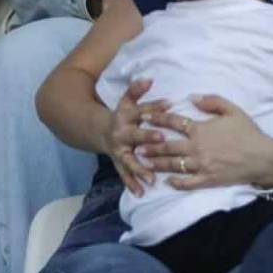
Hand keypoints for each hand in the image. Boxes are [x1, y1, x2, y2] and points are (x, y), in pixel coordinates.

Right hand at [101, 79, 169, 197]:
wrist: (103, 132)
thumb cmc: (124, 116)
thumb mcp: (127, 101)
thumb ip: (137, 90)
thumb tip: (149, 79)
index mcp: (126, 116)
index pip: (141, 110)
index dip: (154, 106)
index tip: (169, 103)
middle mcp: (121, 134)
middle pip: (135, 136)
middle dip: (148, 137)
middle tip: (162, 139)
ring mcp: (119, 151)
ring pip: (130, 160)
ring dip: (140, 168)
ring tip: (152, 177)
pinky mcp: (119, 164)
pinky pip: (125, 175)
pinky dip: (132, 184)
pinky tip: (142, 192)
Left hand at [136, 95, 272, 191]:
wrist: (263, 158)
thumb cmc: (248, 132)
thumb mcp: (232, 110)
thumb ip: (211, 101)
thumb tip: (191, 98)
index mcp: (201, 129)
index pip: (174, 122)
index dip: (158, 118)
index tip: (144, 116)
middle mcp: (197, 148)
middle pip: (167, 146)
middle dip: (149, 144)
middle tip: (135, 143)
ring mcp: (201, 166)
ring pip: (173, 165)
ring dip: (156, 162)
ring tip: (142, 161)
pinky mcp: (207, 180)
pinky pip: (187, 183)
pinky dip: (176, 182)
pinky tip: (167, 181)